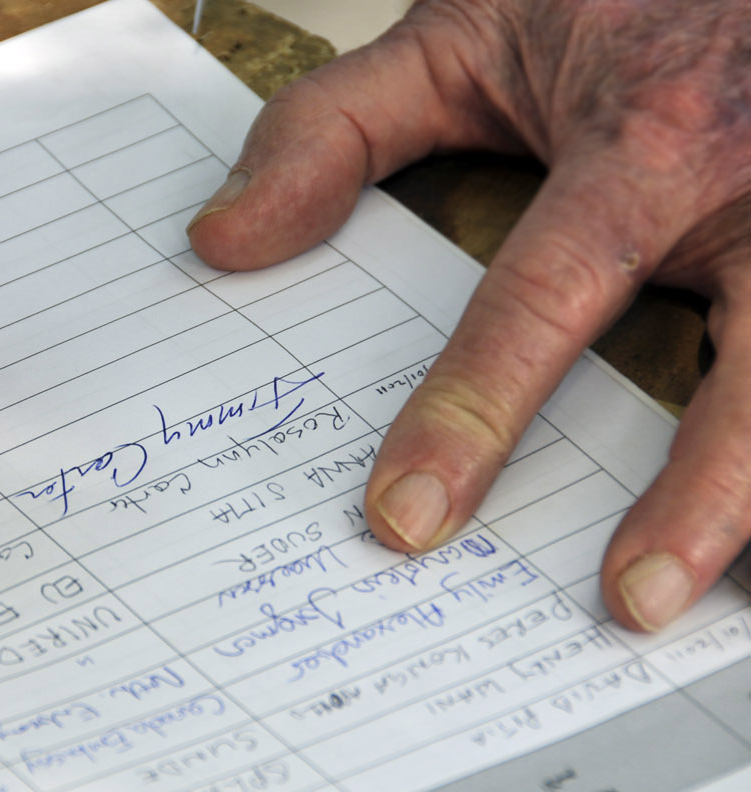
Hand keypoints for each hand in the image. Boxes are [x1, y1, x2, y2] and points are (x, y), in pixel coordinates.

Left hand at [188, 0, 749, 630]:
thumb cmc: (610, 2)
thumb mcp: (460, 34)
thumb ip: (334, 132)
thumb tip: (221, 242)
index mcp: (641, 142)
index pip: (543, 296)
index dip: (471, 412)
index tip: (406, 516)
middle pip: (749, 364)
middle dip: (701, 493)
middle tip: (626, 603)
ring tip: (727, 604)